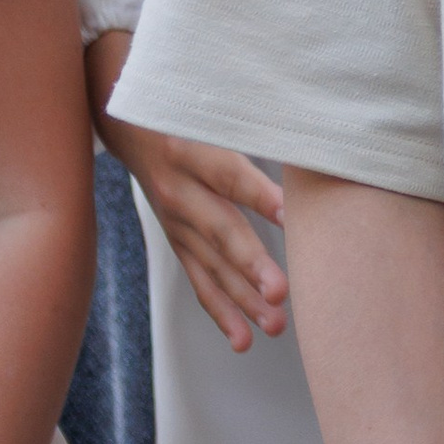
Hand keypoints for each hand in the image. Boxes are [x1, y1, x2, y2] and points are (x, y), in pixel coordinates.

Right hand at [89, 32, 286, 350]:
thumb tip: (316, 129)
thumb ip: (256, 117)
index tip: (291, 216)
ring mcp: (174, 221)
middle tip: (281, 292)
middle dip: (251, 264)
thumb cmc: (189, 108)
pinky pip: (199, 280)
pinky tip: (242, 339)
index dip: (259, 194)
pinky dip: (221, 311)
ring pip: (210, 265)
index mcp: (189, 149)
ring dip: (242, 298)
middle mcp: (178, 190)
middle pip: (220, 229)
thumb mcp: (212, 105)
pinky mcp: (177, 241)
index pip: (230, 174)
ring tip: (274, 325)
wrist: (128, 123)